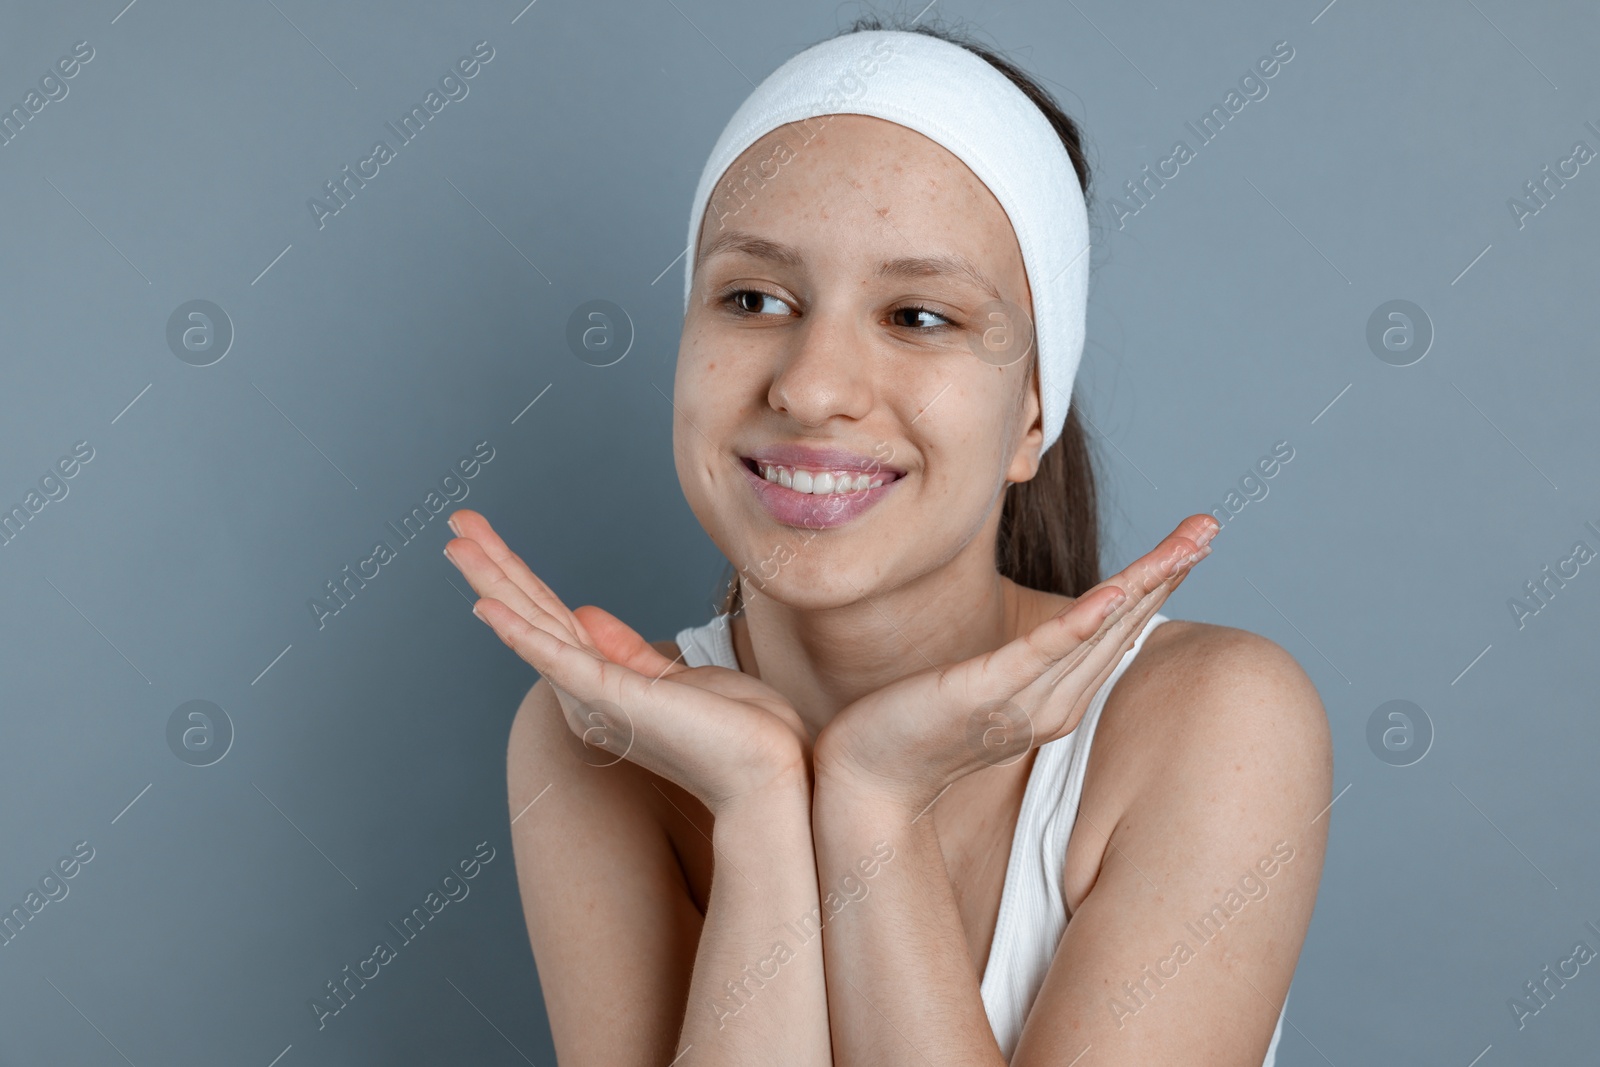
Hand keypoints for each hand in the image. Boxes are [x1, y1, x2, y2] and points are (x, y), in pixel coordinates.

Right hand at [444, 509, 812, 813]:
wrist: (771, 768)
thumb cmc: (734, 730)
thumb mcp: (671, 676)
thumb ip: (623, 649)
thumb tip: (586, 614)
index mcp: (598, 683)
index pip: (547, 616)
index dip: (515, 574)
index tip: (483, 536)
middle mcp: (585, 692)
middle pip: (530, 614)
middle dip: (492, 566)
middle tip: (455, 523)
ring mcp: (594, 697)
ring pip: (532, 627)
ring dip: (493, 583)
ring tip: (456, 545)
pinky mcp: (613, 699)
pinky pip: (558, 659)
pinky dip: (521, 634)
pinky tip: (488, 608)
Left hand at [812, 515, 1217, 812]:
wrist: (866, 778)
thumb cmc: (916, 730)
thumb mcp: (984, 692)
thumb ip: (1020, 667)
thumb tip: (1043, 637)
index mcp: (1057, 701)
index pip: (1117, 631)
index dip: (1156, 582)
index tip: (1192, 540)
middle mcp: (1054, 705)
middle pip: (1122, 626)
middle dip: (1168, 572)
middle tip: (1209, 524)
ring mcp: (1022, 702)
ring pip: (1096, 633)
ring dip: (1143, 584)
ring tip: (1185, 545)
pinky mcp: (984, 693)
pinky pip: (1041, 654)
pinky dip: (1082, 624)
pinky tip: (1114, 594)